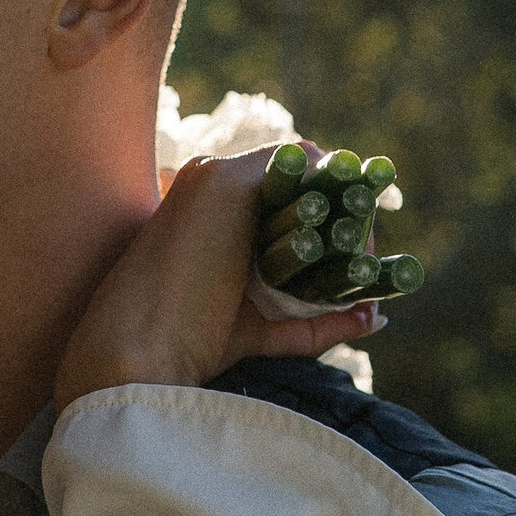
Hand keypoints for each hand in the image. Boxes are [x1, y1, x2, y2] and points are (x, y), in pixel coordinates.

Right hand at [58, 148, 383, 409]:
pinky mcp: (223, 179)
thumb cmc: (193, 345)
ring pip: (307, 168)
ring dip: (346, 206)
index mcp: (214, 214)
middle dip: (347, 214)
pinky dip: (335, 195)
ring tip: (362, 259)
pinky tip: (346, 241)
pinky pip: (300, 165)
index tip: (360, 257)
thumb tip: (374, 315)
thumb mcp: (269, 327)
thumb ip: (317, 318)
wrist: (141, 350)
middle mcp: (213, 185)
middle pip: (303, 179)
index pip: (288, 194)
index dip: (330, 218)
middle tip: (368, 261)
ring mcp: (216, 177)